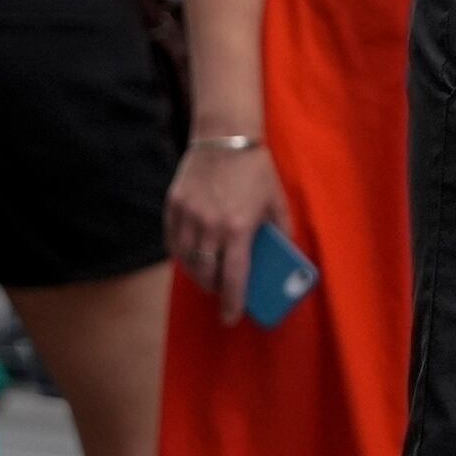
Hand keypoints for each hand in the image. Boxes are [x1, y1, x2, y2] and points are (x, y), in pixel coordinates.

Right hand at [166, 138, 286, 310]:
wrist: (225, 137)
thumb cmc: (255, 170)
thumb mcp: (277, 202)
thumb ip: (281, 232)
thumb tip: (282, 257)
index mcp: (238, 228)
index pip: (234, 277)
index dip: (232, 302)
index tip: (231, 318)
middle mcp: (209, 226)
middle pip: (206, 274)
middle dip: (214, 289)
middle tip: (223, 292)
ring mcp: (188, 216)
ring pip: (186, 261)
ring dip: (198, 274)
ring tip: (209, 276)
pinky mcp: (173, 206)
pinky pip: (172, 242)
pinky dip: (181, 255)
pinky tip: (192, 257)